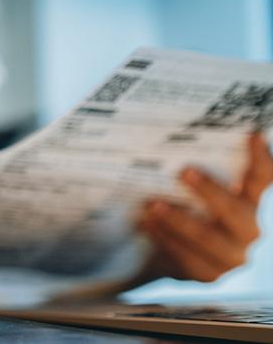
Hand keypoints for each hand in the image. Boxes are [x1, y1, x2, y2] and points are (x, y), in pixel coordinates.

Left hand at [138, 133, 272, 282]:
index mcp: (249, 203)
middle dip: (210, 190)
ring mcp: (231, 256)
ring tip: (153, 206)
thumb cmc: (182, 211)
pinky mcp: (210, 274)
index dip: (261, 159)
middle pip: (234, 210)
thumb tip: (165, 141)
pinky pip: (188, 258)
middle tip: (184, 171)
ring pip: (207, 237)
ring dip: (178, 220)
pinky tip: (148, 226)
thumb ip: (193, 173)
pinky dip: (166, 239)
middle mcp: (247, 229)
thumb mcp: (191, 192)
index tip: (252, 135)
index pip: (261, 180)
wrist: (166, 256)